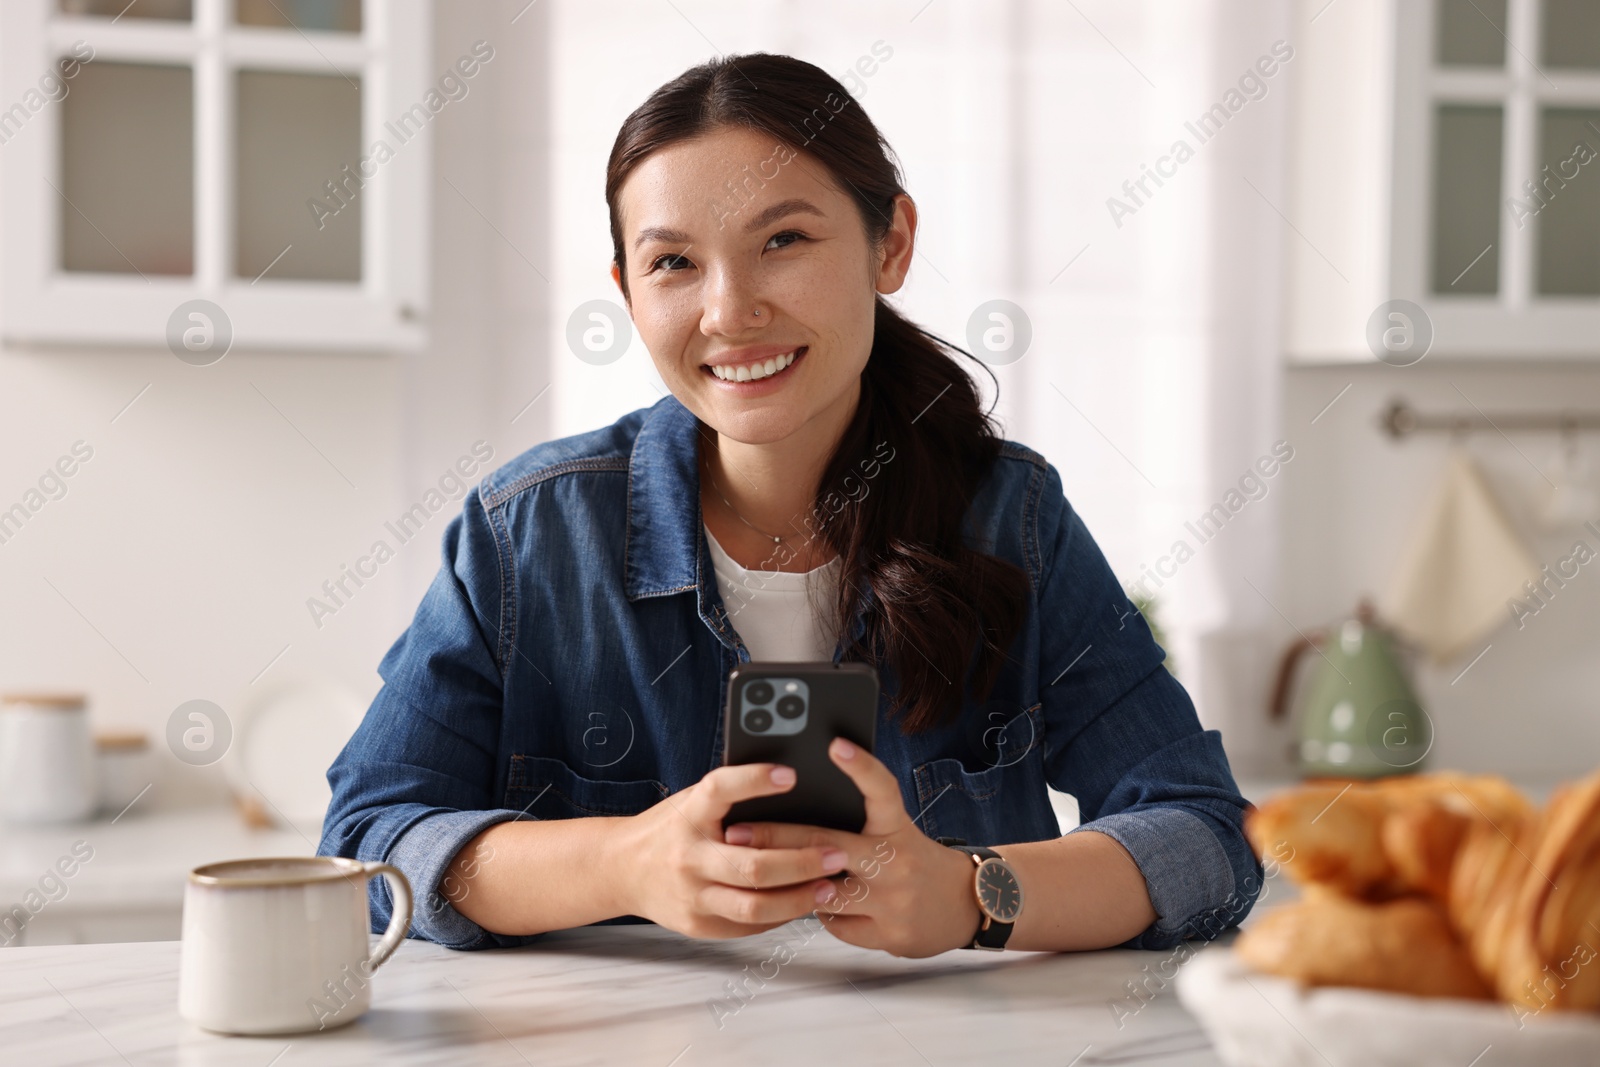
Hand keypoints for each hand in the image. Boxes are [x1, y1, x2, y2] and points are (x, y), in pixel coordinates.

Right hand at [618, 762, 850, 938]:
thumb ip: (731, 798)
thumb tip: (793, 782)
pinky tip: (805, 903)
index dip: (754, 780)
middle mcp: (689, 856)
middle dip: (801, 862)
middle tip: (837, 853)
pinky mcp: (699, 925)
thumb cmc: (673, 828)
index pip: (720, 789)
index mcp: (689, 814)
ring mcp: (692, 896)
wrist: (621, 869)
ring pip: (755, 907)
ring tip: (830, 886)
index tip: (791, 774)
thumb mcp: (693, 802)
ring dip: (799, 898)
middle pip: (752, 866)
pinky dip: (781, 915)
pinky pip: (748, 925)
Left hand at [724, 738, 982, 957]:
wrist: (966, 905)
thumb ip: (860, 820)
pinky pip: (834, 924)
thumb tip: (801, 803)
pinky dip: (821, 913)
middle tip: (735, 833)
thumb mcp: (896, 829)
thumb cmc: (916, 858)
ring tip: (765, 874)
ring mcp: (892, 900)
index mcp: (898, 826)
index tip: (834, 743)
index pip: (882, 789)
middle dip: (776, 838)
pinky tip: (820, 903)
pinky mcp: (888, 933)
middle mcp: (897, 860)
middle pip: (827, 846)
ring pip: (822, 893)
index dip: (861, 765)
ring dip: (792, 884)